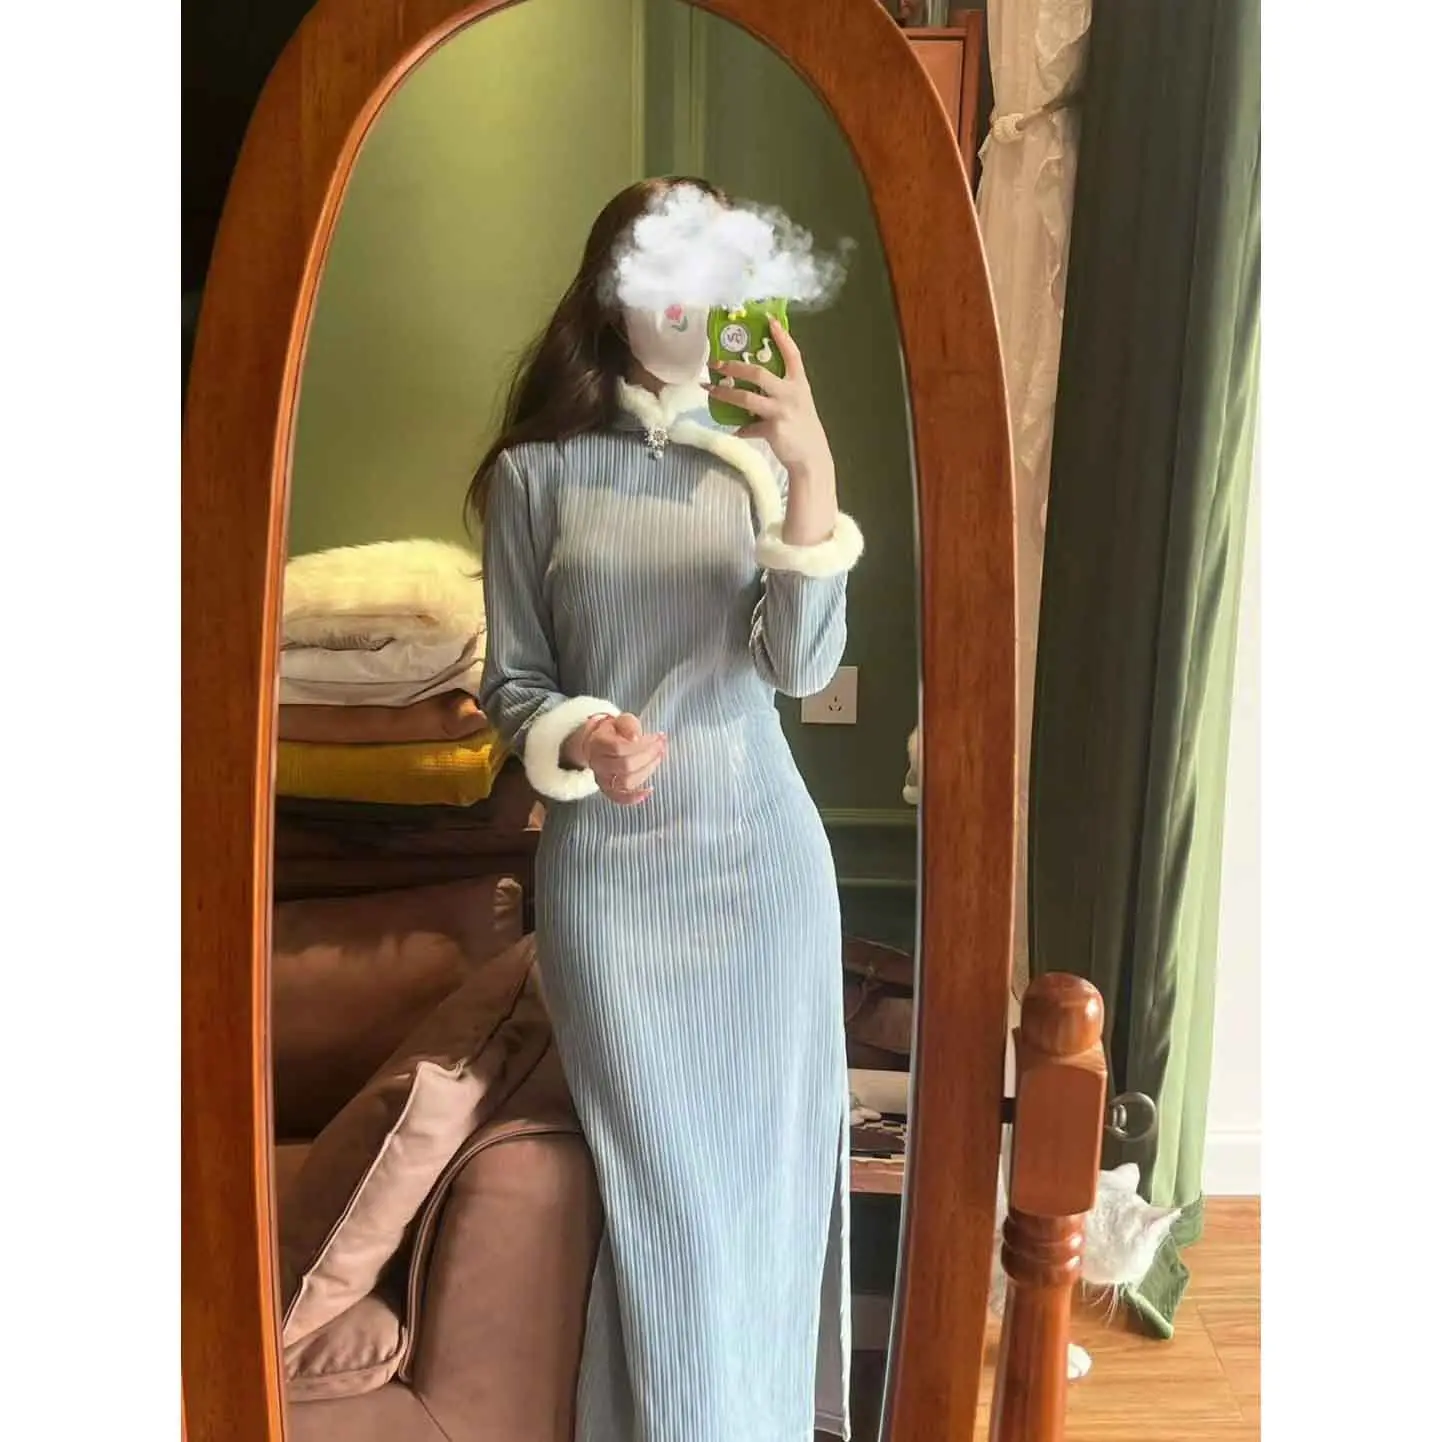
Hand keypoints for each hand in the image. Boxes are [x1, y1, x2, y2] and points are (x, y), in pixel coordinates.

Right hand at [566, 712, 666, 805]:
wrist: (600, 743)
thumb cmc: (615, 731)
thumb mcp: (622, 720)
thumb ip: (628, 725)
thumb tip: (635, 738)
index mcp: (598, 743)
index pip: (620, 748)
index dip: (642, 744)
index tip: (657, 737)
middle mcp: (597, 763)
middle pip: (625, 766)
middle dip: (649, 756)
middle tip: (662, 746)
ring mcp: (602, 778)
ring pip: (626, 782)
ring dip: (648, 771)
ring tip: (659, 758)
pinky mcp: (608, 790)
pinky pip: (619, 798)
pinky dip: (635, 797)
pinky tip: (649, 790)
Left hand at [708, 319, 834, 480]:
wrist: (812, 457)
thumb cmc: (803, 428)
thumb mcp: (798, 403)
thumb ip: (780, 391)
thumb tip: (754, 383)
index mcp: (799, 383)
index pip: (792, 354)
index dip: (781, 336)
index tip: (769, 320)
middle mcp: (790, 393)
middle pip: (758, 373)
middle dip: (733, 367)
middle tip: (716, 363)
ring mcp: (781, 411)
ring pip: (746, 398)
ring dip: (724, 394)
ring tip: (710, 389)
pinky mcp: (772, 429)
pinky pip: (749, 427)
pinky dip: (739, 428)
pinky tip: (732, 428)